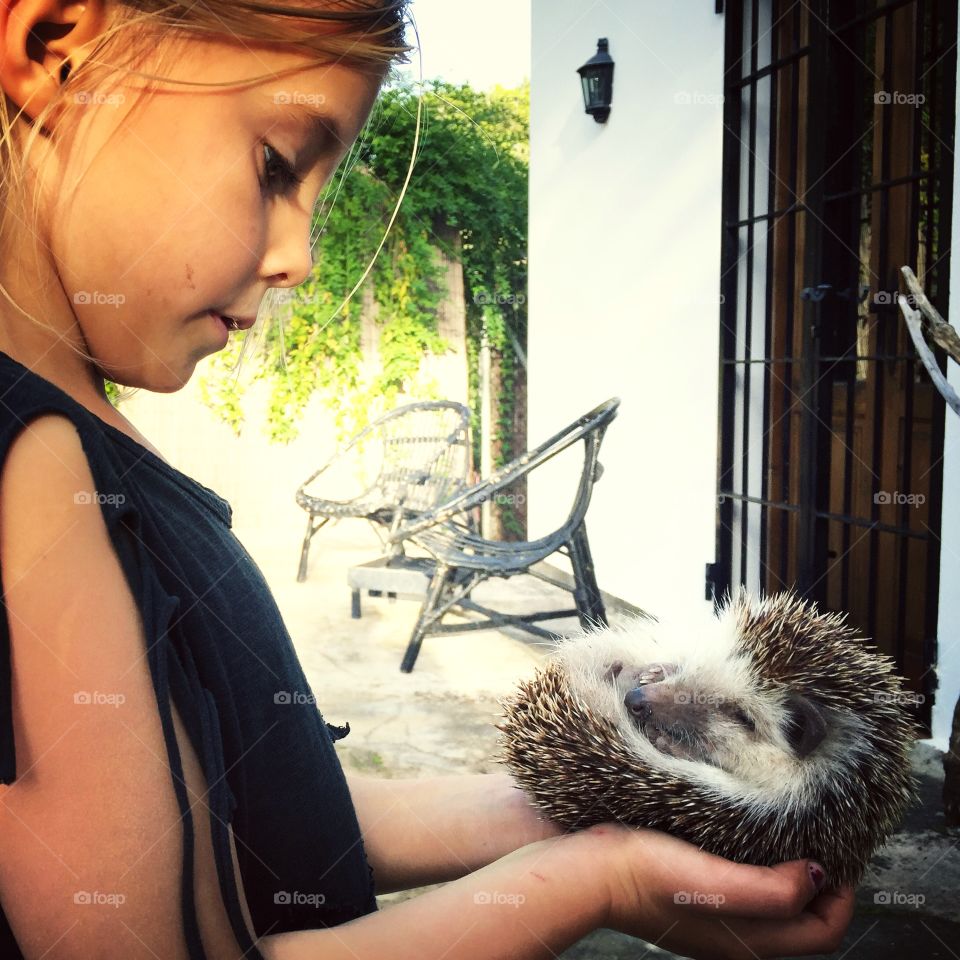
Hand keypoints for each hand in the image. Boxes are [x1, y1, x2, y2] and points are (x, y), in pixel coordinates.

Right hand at [586, 822, 854, 959]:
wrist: (588, 870)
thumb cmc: (645, 875)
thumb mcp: (714, 883)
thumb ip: (769, 890)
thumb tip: (817, 877)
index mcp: (748, 940)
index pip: (822, 933)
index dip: (842, 898)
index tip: (840, 854)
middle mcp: (735, 935)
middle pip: (800, 921)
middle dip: (820, 884)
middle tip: (822, 838)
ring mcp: (712, 916)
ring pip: (772, 904)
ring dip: (790, 874)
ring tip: (792, 832)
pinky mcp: (691, 894)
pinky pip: (742, 888)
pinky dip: (759, 867)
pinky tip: (747, 835)